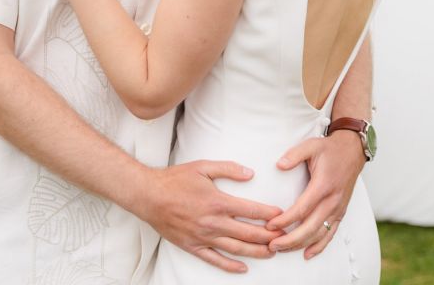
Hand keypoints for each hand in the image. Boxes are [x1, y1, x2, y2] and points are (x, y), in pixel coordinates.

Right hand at [137, 161, 283, 273]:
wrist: (149, 195)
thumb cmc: (176, 179)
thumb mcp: (202, 166)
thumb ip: (228, 168)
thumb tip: (250, 173)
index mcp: (217, 202)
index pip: (251, 211)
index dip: (269, 214)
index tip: (282, 215)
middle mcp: (213, 222)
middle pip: (248, 233)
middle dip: (269, 236)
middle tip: (284, 237)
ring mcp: (203, 237)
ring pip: (236, 249)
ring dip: (256, 252)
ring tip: (271, 252)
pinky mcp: (193, 246)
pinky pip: (215, 260)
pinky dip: (231, 267)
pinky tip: (243, 268)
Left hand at [266, 130, 364, 257]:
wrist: (352, 151)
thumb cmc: (329, 149)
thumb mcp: (311, 145)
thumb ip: (294, 155)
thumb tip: (279, 165)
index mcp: (323, 185)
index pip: (301, 209)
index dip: (285, 220)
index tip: (269, 225)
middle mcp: (332, 201)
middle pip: (310, 228)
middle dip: (290, 240)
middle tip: (271, 245)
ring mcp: (338, 209)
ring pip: (319, 235)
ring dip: (300, 245)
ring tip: (281, 249)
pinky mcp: (340, 212)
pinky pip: (330, 234)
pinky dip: (319, 246)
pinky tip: (307, 254)